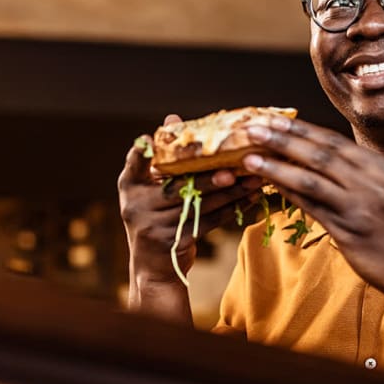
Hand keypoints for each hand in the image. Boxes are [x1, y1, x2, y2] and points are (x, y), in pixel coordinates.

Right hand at [118, 114, 264, 284]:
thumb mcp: (151, 190)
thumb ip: (163, 159)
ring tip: (253, 181)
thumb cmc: (156, 216)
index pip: (134, 165)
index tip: (147, 138)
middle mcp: (137, 206)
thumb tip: (173, 118)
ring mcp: (155, 226)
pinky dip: (232, 209)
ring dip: (230, 193)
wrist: (153, 266)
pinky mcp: (176, 241)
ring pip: (200, 205)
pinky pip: (210, 221)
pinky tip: (250, 199)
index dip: (140, 153)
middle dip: (210, 178)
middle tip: (234, 170)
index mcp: (129, 187)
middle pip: (179, 188)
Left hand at [242, 114, 383, 300]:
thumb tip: (326, 157)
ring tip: (250, 155)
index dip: (302, 129)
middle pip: (320, 154)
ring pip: (310, 178)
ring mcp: (361, 207)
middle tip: (254, 128)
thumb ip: (365, 174)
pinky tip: (269, 184)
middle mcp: (374, 183)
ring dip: (277, 165)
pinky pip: (311, 207)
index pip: (336, 142)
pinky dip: (288, 192)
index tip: (276, 119)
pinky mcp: (349, 232)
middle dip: (283, 138)